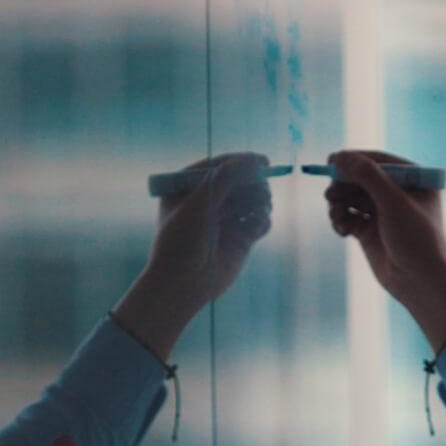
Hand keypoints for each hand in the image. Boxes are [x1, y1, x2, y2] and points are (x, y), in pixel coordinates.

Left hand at [114, 152, 274, 359]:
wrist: (183, 284)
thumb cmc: (182, 240)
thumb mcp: (199, 202)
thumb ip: (226, 177)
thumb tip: (255, 161)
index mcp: (188, 188)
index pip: (218, 165)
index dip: (241, 161)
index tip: (263, 161)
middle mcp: (208, 201)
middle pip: (241, 180)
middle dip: (254, 183)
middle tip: (260, 191)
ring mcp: (225, 219)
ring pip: (254, 199)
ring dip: (261, 200)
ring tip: (259, 209)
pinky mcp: (240, 238)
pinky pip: (259, 221)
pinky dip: (262, 220)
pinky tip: (258, 226)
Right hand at [323, 149, 445, 347]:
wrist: (419, 282)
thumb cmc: (415, 238)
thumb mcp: (392, 201)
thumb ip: (367, 176)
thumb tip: (340, 157)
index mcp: (415, 181)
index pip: (381, 161)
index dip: (356, 159)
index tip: (332, 160)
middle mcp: (399, 195)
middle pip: (362, 179)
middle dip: (344, 184)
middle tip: (331, 194)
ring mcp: (384, 214)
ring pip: (352, 197)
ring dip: (340, 203)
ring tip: (335, 214)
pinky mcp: (371, 232)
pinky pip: (349, 217)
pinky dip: (341, 220)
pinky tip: (340, 229)